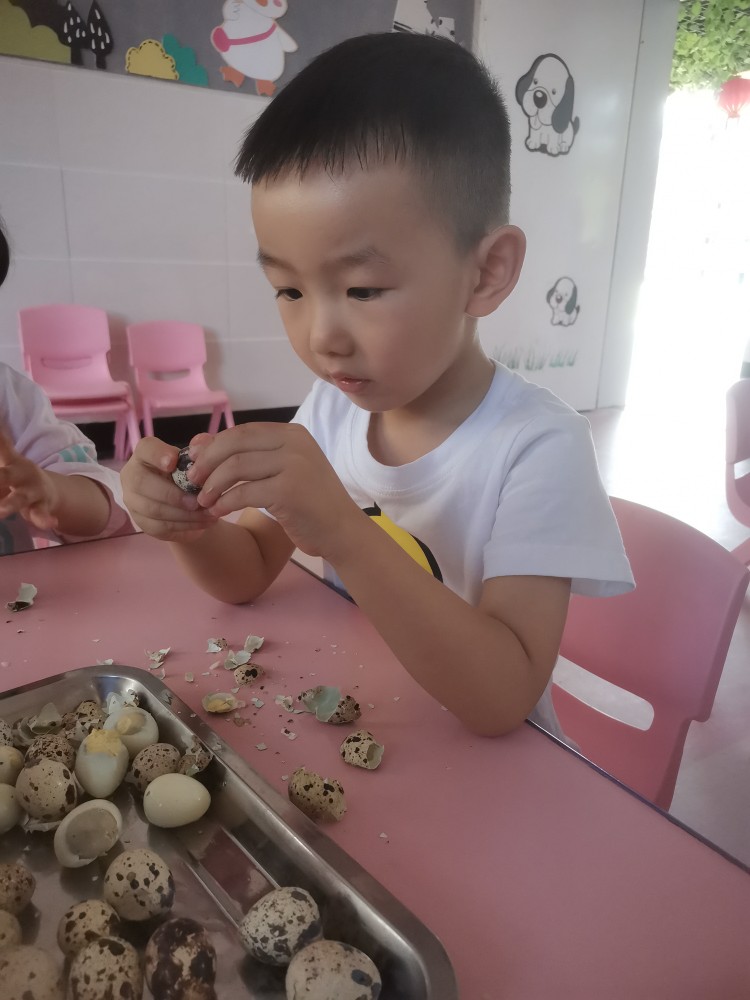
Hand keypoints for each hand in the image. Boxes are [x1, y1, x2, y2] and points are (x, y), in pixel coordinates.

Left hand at [0, 429, 60, 529]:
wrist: (49, 490)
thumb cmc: (19, 475)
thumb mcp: (9, 458)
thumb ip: (2, 444)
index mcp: (11, 464)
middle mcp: (21, 476)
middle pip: (4, 476)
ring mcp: (32, 492)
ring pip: (21, 498)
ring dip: (10, 504)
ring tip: (1, 511)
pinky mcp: (42, 507)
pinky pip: (42, 514)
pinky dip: (46, 519)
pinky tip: (51, 523)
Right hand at [120, 436, 218, 542]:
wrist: (187, 502)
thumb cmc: (189, 475)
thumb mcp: (197, 461)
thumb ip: (201, 449)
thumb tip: (203, 442)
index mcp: (145, 455)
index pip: (145, 449)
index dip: (157, 455)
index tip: (173, 462)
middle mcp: (132, 476)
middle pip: (141, 483)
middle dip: (173, 494)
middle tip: (198, 501)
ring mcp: (133, 501)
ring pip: (153, 509)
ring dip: (184, 514)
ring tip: (208, 514)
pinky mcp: (142, 522)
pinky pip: (160, 527)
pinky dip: (185, 526)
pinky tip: (203, 523)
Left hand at [187, 423, 360, 557]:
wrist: (342, 530)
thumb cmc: (310, 503)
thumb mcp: (282, 471)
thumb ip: (249, 456)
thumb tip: (200, 443)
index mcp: (293, 434)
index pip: (242, 431)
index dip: (213, 445)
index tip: (194, 462)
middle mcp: (295, 443)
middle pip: (236, 443)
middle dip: (207, 461)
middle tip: (192, 481)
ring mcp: (294, 465)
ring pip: (236, 466)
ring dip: (213, 484)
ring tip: (203, 500)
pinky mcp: (289, 491)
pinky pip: (244, 492)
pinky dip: (225, 502)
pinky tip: (217, 512)